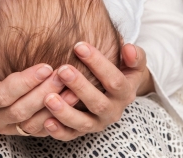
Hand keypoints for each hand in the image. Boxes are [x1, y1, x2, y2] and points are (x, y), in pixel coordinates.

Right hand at [0, 45, 66, 135]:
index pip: (2, 95)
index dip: (25, 82)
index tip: (46, 67)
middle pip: (20, 111)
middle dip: (43, 93)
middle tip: (62, 76)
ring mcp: (8, 127)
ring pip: (33, 123)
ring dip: (54, 108)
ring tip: (73, 90)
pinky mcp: (21, 130)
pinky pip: (41, 129)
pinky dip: (57, 118)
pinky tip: (72, 102)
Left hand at [19, 42, 152, 140]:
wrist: (114, 95)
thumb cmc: (120, 72)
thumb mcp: (132, 65)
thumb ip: (135, 57)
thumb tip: (129, 48)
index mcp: (125, 93)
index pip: (114, 80)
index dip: (98, 63)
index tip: (79, 46)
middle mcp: (112, 111)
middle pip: (98, 103)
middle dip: (79, 86)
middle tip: (62, 69)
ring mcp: (96, 124)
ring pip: (83, 123)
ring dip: (65, 112)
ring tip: (49, 98)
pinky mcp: (81, 132)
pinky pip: (70, 135)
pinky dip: (59, 131)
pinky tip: (47, 121)